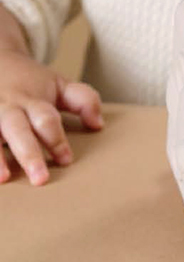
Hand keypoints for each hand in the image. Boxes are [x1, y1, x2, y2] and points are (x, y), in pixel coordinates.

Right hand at [0, 49, 102, 185]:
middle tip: (40, 179)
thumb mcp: (60, 84)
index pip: (46, 120)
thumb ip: (83, 100)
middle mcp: (8, 108)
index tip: (66, 160)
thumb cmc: (32, 82)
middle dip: (29, 154)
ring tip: (4, 178)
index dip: (56, 140)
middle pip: (18, 130)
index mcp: (32, 100)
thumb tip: (98, 124)